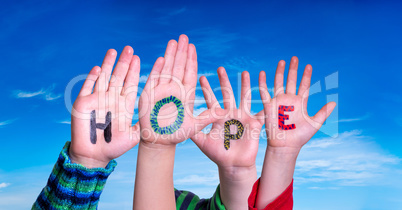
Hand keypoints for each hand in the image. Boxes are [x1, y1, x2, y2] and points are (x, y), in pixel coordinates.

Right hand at [70, 46, 140, 167]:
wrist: (95, 156)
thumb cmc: (115, 147)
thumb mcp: (134, 135)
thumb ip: (143, 124)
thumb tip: (157, 117)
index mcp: (124, 104)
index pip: (130, 84)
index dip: (134, 72)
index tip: (139, 59)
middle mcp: (111, 99)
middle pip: (119, 77)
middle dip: (124, 63)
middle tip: (129, 49)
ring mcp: (97, 100)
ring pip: (104, 78)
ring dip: (109, 65)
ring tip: (114, 51)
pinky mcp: (83, 104)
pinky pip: (88, 88)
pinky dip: (92, 78)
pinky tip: (98, 68)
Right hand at [138, 35, 216, 145]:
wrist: (158, 141)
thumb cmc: (176, 134)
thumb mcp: (195, 126)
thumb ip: (208, 117)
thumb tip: (225, 112)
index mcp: (184, 94)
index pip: (189, 73)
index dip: (191, 60)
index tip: (193, 47)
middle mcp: (173, 89)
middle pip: (178, 67)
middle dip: (181, 52)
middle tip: (184, 36)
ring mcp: (161, 91)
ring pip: (167, 69)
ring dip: (170, 55)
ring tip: (173, 41)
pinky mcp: (150, 95)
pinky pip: (154, 79)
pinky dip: (158, 69)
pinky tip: (161, 58)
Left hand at [192, 67, 263, 209]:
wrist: (233, 164)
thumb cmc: (218, 154)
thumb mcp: (203, 143)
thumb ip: (194, 132)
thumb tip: (179, 124)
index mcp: (218, 117)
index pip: (211, 100)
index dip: (207, 89)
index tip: (201, 77)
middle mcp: (231, 113)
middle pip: (227, 93)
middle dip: (224, 81)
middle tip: (220, 68)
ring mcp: (243, 117)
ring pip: (244, 97)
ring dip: (244, 85)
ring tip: (244, 72)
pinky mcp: (254, 124)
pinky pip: (262, 112)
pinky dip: (266, 104)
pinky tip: (269, 93)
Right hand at [255, 56, 335, 207]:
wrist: (286, 146)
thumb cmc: (300, 137)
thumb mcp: (315, 124)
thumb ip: (323, 112)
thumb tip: (334, 102)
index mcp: (300, 103)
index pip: (304, 85)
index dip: (306, 76)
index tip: (309, 66)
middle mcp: (289, 100)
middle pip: (291, 80)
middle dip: (293, 69)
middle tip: (295, 58)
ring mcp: (279, 102)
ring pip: (279, 83)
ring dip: (280, 72)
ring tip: (282, 61)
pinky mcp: (269, 106)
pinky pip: (265, 93)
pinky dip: (263, 83)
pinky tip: (263, 73)